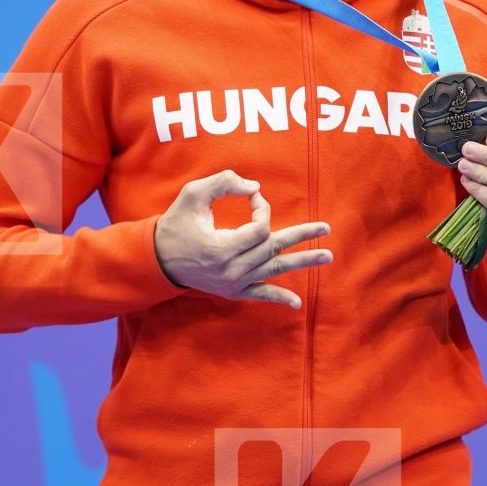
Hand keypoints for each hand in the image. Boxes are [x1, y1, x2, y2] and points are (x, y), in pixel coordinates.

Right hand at [153, 170, 331, 308]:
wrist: (158, 259)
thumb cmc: (176, 223)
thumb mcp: (193, 194)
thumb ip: (224, 183)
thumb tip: (256, 188)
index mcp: (222, 248)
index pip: (260, 228)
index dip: (262, 209)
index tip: (252, 198)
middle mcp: (231, 270)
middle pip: (274, 249)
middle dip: (300, 235)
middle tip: (326, 227)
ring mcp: (233, 283)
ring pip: (275, 270)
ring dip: (304, 262)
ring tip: (328, 256)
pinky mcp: (233, 291)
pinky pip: (261, 295)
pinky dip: (279, 298)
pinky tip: (298, 303)